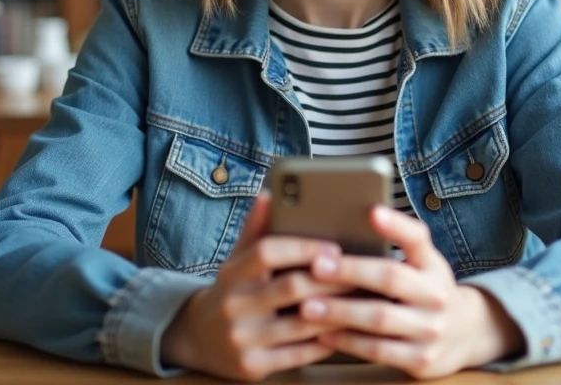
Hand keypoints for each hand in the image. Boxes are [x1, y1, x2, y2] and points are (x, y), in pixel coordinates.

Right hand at [160, 191, 349, 380]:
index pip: (267, 252)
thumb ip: (255, 229)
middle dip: (331, 279)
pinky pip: (299, 354)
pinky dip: (325, 341)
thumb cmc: (230, 292)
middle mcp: (233, 306)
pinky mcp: (254, 367)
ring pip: (301, 325)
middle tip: (362, 272)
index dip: (302, 248)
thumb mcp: (236, 261)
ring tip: (362, 300)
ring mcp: (243, 339)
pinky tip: (344, 329)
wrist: (197, 339)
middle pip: (291, 288)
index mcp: (231, 274)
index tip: (334, 248)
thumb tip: (269, 193)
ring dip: (336, 311)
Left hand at [300, 205, 524, 378]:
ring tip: (308, 306)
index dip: (395, 225)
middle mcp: (435, 294)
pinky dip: (348, 341)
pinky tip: (325, 334)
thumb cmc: (426, 290)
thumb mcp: (421, 263)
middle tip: (315, 267)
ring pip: (380, 318)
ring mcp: (430, 328)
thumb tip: (345, 224)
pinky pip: (378, 350)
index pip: (417, 238)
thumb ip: (394, 246)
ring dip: (340, 311)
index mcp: (431, 264)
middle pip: (390, 277)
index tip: (372, 212)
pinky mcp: (421, 359)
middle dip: (349, 271)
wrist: (466, 333)